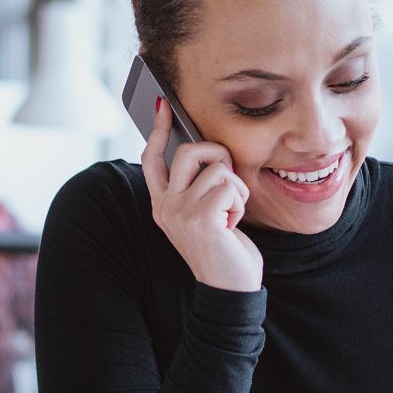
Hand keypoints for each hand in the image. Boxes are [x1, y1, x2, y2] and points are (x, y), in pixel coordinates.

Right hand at [142, 96, 262, 293]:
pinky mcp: (200, 218)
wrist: (229, 288)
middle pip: (189, 151)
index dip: (157, 129)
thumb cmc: (223, 248)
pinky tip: (233, 225)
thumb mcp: (204, 213)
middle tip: (227, 181)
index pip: (152, 158)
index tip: (163, 105)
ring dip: (236, 189)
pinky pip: (230, 186)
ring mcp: (180, 212)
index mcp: (162, 203)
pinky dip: (240, 203)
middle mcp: (165, 206)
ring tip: (230, 214)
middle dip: (218, 155)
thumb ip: (197, 186)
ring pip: (218, 168)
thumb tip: (205, 149)